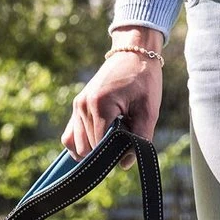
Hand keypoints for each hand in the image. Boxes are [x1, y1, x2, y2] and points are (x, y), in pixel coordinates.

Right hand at [62, 27, 163, 168]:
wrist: (134, 54)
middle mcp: (83, 106)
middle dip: (104, 154)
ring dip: (92, 151)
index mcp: (100, 105)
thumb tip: (124, 165)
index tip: (127, 153)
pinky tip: (97, 144)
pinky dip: (81, 145)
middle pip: (86, 148)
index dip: (113, 156)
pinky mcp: (76, 106)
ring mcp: (77, 106)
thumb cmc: (144, 80)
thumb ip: (140, 138)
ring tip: (112, 141)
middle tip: (123, 145)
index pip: (99, 145)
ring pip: (75, 145)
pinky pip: (70, 135)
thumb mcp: (149, 110)